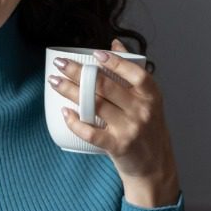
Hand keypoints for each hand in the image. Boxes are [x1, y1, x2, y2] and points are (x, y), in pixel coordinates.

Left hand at [50, 40, 181, 207]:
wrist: (154, 167)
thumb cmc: (148, 130)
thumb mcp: (149, 100)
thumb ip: (133, 72)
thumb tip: (115, 44)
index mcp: (151, 96)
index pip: (135, 73)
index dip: (115, 62)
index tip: (95, 53)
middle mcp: (142, 111)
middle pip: (106, 86)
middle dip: (80, 72)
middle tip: (61, 64)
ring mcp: (130, 129)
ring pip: (95, 105)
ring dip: (71, 92)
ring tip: (55, 82)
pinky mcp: (118, 146)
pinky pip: (91, 132)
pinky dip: (76, 122)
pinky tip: (64, 112)